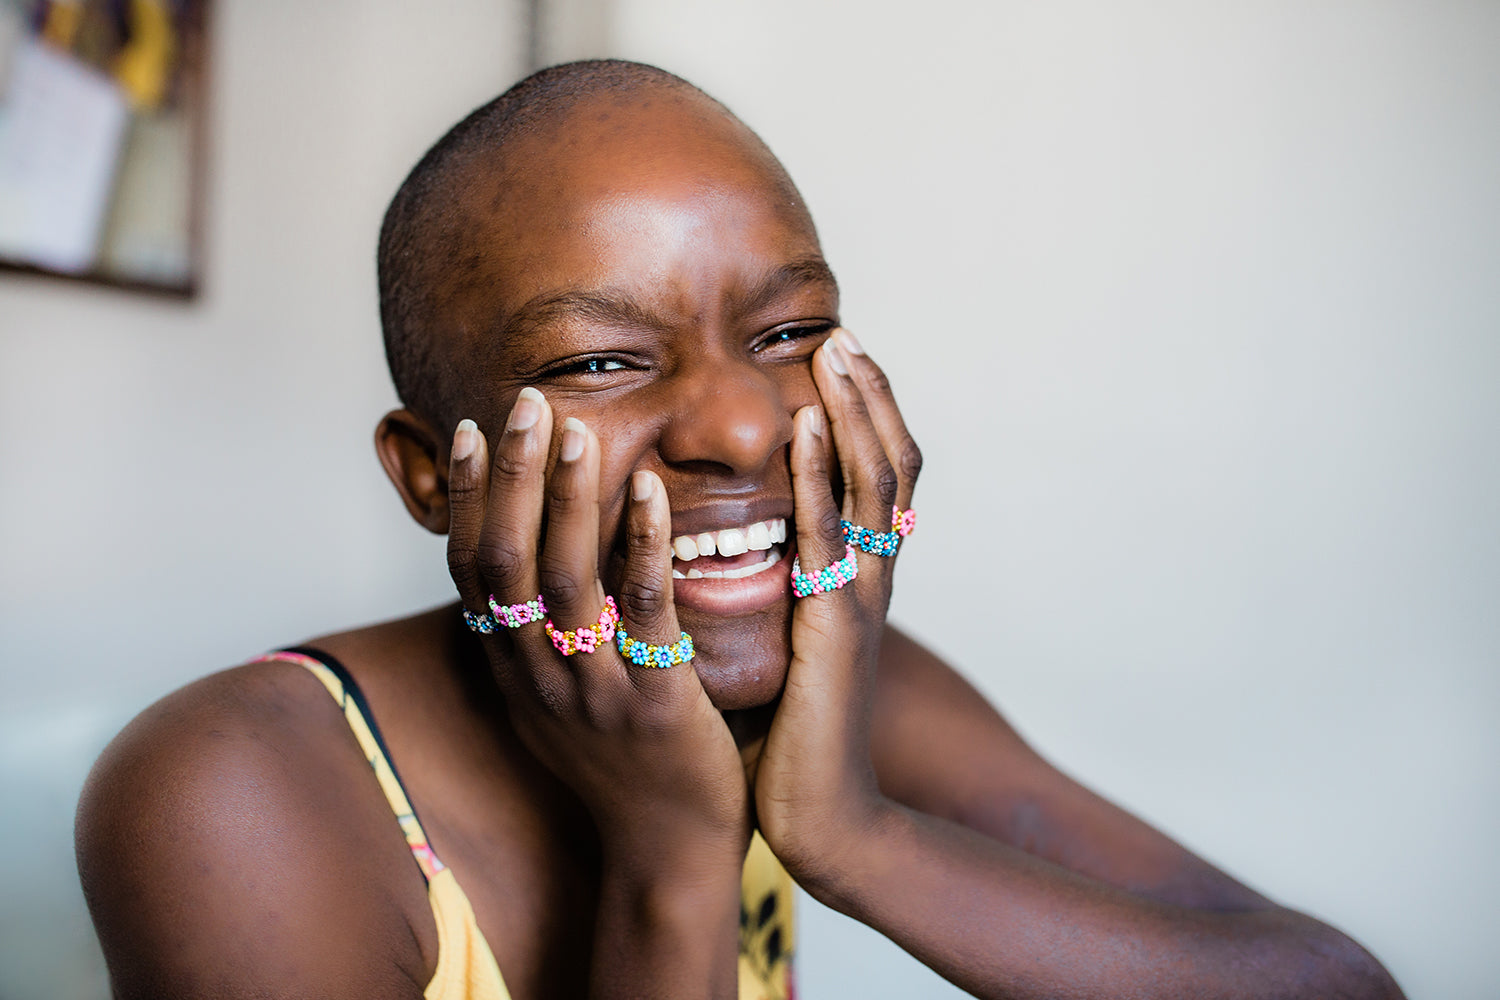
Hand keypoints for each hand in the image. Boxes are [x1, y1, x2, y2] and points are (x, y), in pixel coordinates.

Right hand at [444, 390, 749, 866]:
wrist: (669, 850)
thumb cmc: (621, 764)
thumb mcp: (554, 701)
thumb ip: (534, 636)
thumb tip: (509, 576)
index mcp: (516, 669)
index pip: (471, 570)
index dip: (464, 499)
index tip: (466, 428)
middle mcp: (540, 675)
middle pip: (507, 561)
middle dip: (509, 477)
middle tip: (524, 401)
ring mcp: (594, 691)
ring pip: (567, 579)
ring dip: (568, 496)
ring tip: (575, 426)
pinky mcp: (656, 704)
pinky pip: (643, 613)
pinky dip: (642, 547)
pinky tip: (651, 491)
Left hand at [751, 328, 922, 882]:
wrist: (820, 809)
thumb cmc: (792, 729)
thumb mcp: (786, 640)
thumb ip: (775, 588)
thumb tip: (731, 541)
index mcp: (858, 577)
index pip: (876, 475)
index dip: (866, 414)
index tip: (836, 354)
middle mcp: (871, 575)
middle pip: (890, 461)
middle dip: (869, 393)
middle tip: (842, 330)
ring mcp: (860, 595)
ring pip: (874, 481)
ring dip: (856, 410)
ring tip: (832, 349)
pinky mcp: (834, 623)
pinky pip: (832, 532)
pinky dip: (824, 471)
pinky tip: (809, 424)